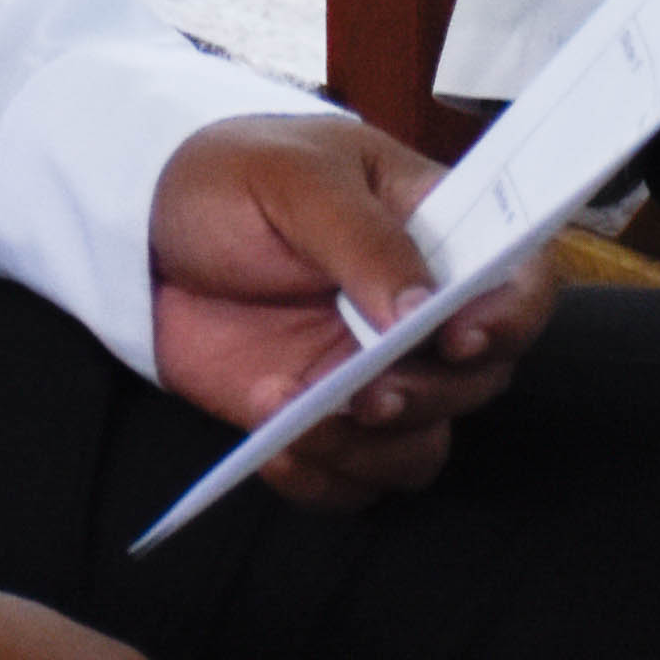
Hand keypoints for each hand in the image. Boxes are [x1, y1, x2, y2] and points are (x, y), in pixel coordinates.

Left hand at [145, 113, 554, 507]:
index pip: (518, 280)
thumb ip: (363, 240)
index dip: (512, 316)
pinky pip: (353, 482)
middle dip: (426, 395)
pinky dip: (323, 480)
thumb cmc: (231, 177)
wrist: (141, 230)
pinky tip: (273, 449)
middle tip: (363, 390)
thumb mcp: (295, 180)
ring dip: (374, 449)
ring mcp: (372, 372)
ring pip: (423, 445)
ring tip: (302, 419)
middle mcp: (419, 312)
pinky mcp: (321, 420)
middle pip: (478, 380)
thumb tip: (419, 310)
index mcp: (435, 231)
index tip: (460, 336)